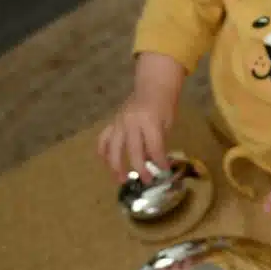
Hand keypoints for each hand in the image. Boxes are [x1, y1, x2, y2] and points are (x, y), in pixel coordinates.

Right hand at [97, 53, 184, 177]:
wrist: (152, 88)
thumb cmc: (163, 106)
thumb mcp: (167, 123)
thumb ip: (159, 142)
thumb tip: (155, 164)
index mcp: (149, 121)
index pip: (154, 147)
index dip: (159, 161)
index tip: (163, 172)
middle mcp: (131, 122)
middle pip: (133, 150)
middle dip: (140, 168)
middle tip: (145, 181)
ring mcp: (119, 122)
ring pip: (113, 147)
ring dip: (116, 165)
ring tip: (120, 179)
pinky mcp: (113, 122)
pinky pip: (104, 138)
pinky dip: (103, 151)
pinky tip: (105, 163)